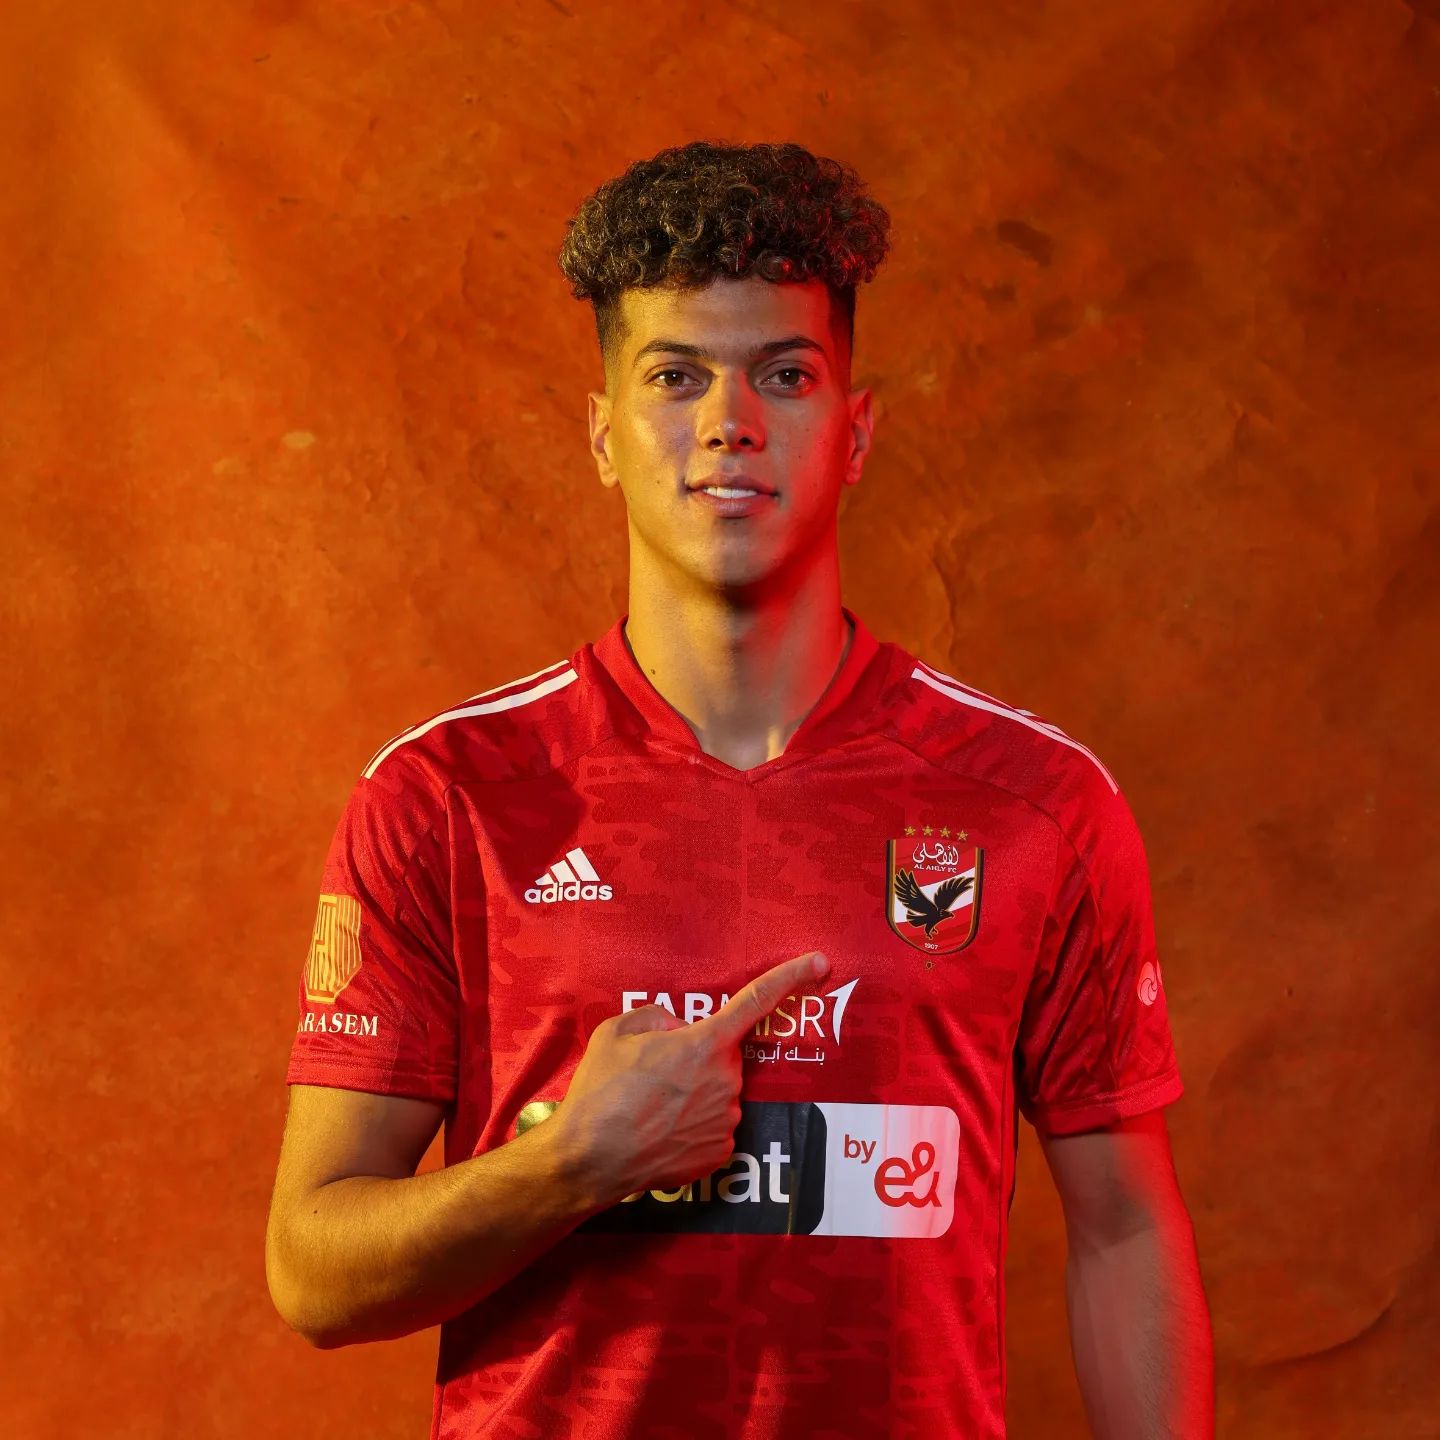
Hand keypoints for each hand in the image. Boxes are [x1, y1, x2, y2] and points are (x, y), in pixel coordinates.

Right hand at [550, 950, 829, 1204]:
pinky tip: (658, 1133)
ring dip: (691, 1095)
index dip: (791, 977)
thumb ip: (657, 1018)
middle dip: (695, 1059)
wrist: (589, 1160)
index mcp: (705, 1044)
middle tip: (651, 1075)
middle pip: (720, 1057)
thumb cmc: (599, 1092)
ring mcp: (727, 1120)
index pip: (756, 1000)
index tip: (822, 961)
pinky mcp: (720, 1153)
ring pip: (716, 1093)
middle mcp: (726, 1081)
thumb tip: (678, 1032)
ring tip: (648, 1108)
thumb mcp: (617, 1031)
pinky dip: (689, 1126)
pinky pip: (711, 1126)